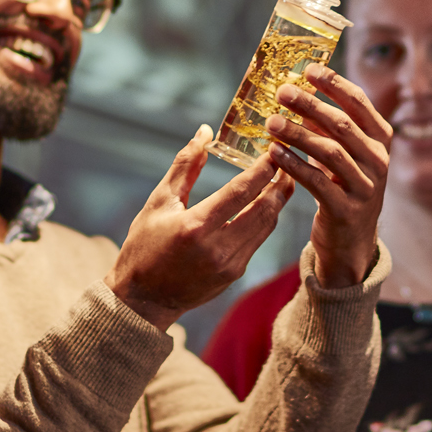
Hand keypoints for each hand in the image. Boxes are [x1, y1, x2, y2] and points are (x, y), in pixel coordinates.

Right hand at [106, 126, 297, 327]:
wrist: (143, 299)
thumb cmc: (144, 246)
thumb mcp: (159, 202)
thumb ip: (185, 166)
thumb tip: (205, 132)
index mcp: (196, 227)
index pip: (241, 192)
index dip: (262, 169)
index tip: (274, 149)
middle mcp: (218, 248)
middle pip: (263, 209)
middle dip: (280, 183)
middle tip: (289, 160)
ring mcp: (230, 265)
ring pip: (266, 226)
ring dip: (277, 201)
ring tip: (283, 177)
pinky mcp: (235, 273)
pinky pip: (258, 240)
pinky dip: (266, 219)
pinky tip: (266, 203)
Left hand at [265, 65, 391, 288]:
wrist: (351, 241)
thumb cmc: (342, 186)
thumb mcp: (344, 153)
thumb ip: (329, 125)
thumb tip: (296, 89)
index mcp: (381, 140)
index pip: (360, 103)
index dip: (335, 84)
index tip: (309, 69)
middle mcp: (379, 161)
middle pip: (342, 125)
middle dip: (310, 105)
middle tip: (282, 92)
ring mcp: (366, 188)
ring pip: (329, 152)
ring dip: (298, 134)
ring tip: (271, 122)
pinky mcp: (346, 210)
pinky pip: (317, 182)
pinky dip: (294, 165)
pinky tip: (274, 153)